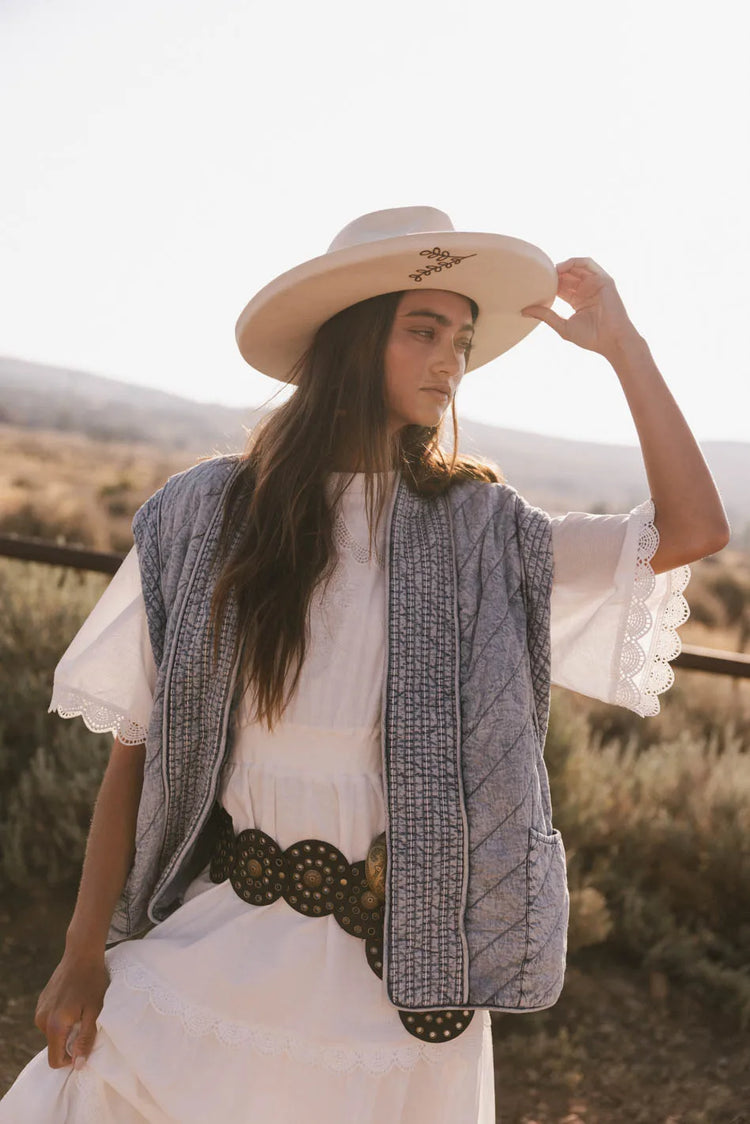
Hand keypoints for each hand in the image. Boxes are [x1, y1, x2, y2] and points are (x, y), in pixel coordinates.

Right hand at [34, 949, 108, 1068]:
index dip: (71, 1060)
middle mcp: (42, 1019)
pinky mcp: (42, 1001)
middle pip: (55, 1046)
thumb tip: (78, 1065)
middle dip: (70, 1041)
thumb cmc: (92, 981)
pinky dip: (62, 1018)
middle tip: (87, 1022)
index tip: (85, 1045)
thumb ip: (86, 1039)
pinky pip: (51, 1020)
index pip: (55, 1060)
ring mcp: (40, 1009)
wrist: (81, 953)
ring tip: (82, 1010)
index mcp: (54, 1025)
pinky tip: (75, 1002)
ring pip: (53, 1033)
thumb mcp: (95, 1012)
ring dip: (67, 1028)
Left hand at [521, 257, 642, 358]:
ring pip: (576, 267)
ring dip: (561, 266)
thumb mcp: (562, 325)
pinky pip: (588, 263)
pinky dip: (574, 262)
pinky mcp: (603, 279)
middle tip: (537, 276)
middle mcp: (586, 290)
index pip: (560, 286)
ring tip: (547, 271)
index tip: (532, 285)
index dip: (547, 284)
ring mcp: (595, 283)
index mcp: (577, 300)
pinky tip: (560, 268)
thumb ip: (545, 316)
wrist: (611, 340)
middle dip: (552, 274)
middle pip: (566, 275)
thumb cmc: (590, 337)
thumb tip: (524, 310)